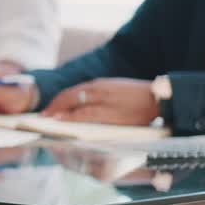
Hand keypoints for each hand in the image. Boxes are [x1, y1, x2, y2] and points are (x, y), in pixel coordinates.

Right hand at [41, 78, 158, 125]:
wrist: (161, 99)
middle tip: (45, 116)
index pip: (65, 100)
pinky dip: (76, 100)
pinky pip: (86, 92)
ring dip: (65, 102)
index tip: (43, 120)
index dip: (53, 110)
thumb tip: (61, 117)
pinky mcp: (110, 86)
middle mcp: (94, 85)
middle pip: (68, 94)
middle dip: (55, 105)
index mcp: (92, 92)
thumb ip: (84, 116)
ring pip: (77, 92)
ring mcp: (103, 84)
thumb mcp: (109, 118)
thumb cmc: (136, 112)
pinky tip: (78, 107)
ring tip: (58, 112)